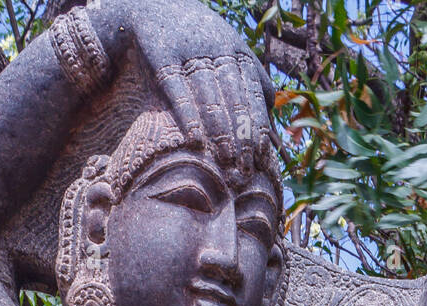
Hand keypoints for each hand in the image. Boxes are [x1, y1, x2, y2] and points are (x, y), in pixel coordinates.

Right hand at [89, 0, 272, 153]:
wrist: (154, 5)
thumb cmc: (199, 38)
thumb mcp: (231, 48)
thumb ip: (253, 76)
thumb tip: (272, 111)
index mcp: (237, 51)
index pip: (252, 93)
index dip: (257, 126)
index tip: (261, 156)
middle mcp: (216, 49)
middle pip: (233, 99)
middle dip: (241, 136)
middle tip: (245, 169)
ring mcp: (189, 51)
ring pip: (209, 97)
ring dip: (219, 132)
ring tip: (226, 162)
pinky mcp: (162, 55)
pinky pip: (177, 89)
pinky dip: (187, 115)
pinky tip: (195, 140)